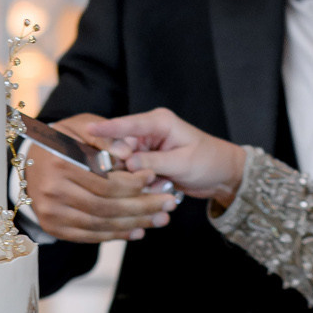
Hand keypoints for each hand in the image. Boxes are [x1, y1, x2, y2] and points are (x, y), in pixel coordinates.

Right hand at [21, 113, 177, 243]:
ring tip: (159, 219)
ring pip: (101, 224)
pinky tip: (137, 231)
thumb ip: (107, 137)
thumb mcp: (84, 125)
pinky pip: (89, 235)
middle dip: (142, 207)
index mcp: (61, 162)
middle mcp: (52, 190)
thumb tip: (129, 153)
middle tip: (168, 204)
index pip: (106, 182)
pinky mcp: (52, 226)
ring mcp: (50, 211)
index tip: (154, 178)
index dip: (134, 183)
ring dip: (134, 224)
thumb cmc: (66, 138)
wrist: (32, 160)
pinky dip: (115, 235)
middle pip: (106, 206)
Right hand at [93, 108, 246, 206]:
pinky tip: (163, 189)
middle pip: (122, 148)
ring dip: (139, 181)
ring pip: (127, 166)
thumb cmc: (209, 162)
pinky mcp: (148, 164)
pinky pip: (135, 176)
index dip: (108, 128)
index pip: (128, 124)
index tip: (89, 130)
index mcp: (159, 122)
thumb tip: (127, 163)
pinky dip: (144, 186)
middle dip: (127, 168)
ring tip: (164, 185)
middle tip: (148, 180)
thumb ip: (154, 162)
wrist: (223, 175)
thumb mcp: (183, 162)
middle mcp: (150, 133)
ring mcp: (148, 149)